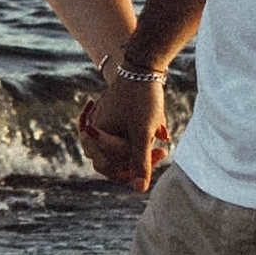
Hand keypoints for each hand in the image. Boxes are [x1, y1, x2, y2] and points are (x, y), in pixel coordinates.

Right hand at [77, 72, 169, 192]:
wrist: (143, 64)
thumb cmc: (141, 99)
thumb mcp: (143, 134)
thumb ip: (140, 163)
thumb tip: (139, 189)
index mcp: (96, 136)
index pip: (108, 168)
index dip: (130, 173)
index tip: (152, 163)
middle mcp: (95, 129)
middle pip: (115, 159)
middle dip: (138, 159)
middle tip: (161, 152)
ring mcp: (103, 121)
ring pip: (121, 147)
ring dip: (140, 147)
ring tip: (159, 134)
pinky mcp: (114, 114)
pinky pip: (125, 134)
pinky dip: (139, 135)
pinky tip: (158, 127)